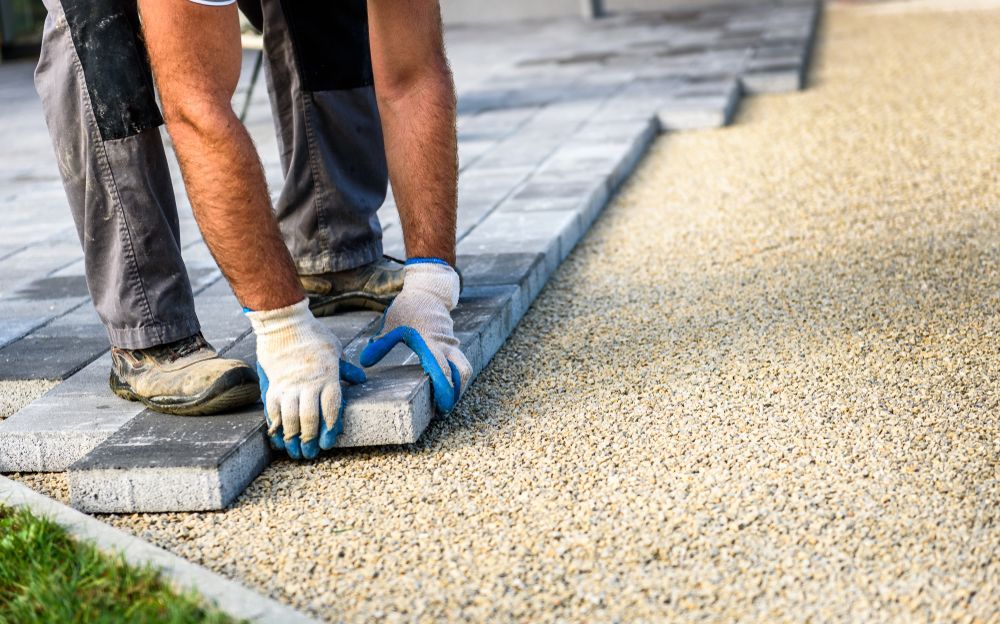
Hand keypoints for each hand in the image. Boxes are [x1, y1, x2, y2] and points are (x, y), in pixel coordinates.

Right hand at [246, 299, 365, 459]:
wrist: (284, 323)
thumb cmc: (313, 335)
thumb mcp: (335, 349)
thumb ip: (346, 368)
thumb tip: (361, 380)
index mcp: (327, 376)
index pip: (332, 408)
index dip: (330, 428)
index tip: (327, 442)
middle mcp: (308, 384)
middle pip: (310, 418)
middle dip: (310, 439)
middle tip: (310, 453)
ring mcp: (288, 386)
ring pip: (290, 418)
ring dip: (292, 438)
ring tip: (294, 451)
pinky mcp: (272, 385)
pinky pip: (272, 411)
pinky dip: (275, 426)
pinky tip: (278, 437)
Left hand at [360, 259, 471, 412]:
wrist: (427, 291)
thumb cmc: (407, 308)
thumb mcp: (391, 324)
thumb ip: (381, 344)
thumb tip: (364, 362)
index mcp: (430, 343)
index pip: (443, 370)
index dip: (444, 389)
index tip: (440, 407)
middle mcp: (445, 345)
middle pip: (461, 373)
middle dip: (455, 394)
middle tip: (443, 411)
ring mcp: (451, 345)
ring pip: (465, 368)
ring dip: (459, 386)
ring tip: (447, 402)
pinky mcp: (453, 345)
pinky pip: (461, 363)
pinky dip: (458, 377)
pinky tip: (448, 388)